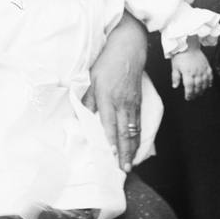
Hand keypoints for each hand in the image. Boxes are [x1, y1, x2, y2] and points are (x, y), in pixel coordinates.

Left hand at [83, 11, 146, 172]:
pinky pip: (139, 122)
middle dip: (124, 152)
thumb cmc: (106, 62)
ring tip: (130, 164)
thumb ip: (87, 99)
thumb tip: (80, 116)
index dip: (111, 141)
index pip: (109, 124)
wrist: (128, 48)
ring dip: (132, 148)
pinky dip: (138, 136)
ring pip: (133, 130)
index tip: (111, 157)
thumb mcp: (91, 78)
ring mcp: (132, 103)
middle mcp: (122, 103)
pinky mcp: (138, 101)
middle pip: (124, 132)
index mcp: (107, 97)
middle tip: (124, 170)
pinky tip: (137, 146)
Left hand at [171, 48, 212, 99]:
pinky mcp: (207, 66)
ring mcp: (202, 70)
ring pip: (204, 83)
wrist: (188, 45)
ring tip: (200, 93)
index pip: (189, 87)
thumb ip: (175, 77)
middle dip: (195, 94)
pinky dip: (210, 82)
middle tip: (193, 97)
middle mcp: (196, 73)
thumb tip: (175, 86)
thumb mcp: (174, 66)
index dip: (189, 94)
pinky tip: (208, 86)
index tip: (188, 98)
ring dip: (202, 90)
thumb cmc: (180, 55)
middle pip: (197, 87)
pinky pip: (210, 76)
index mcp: (187, 73)